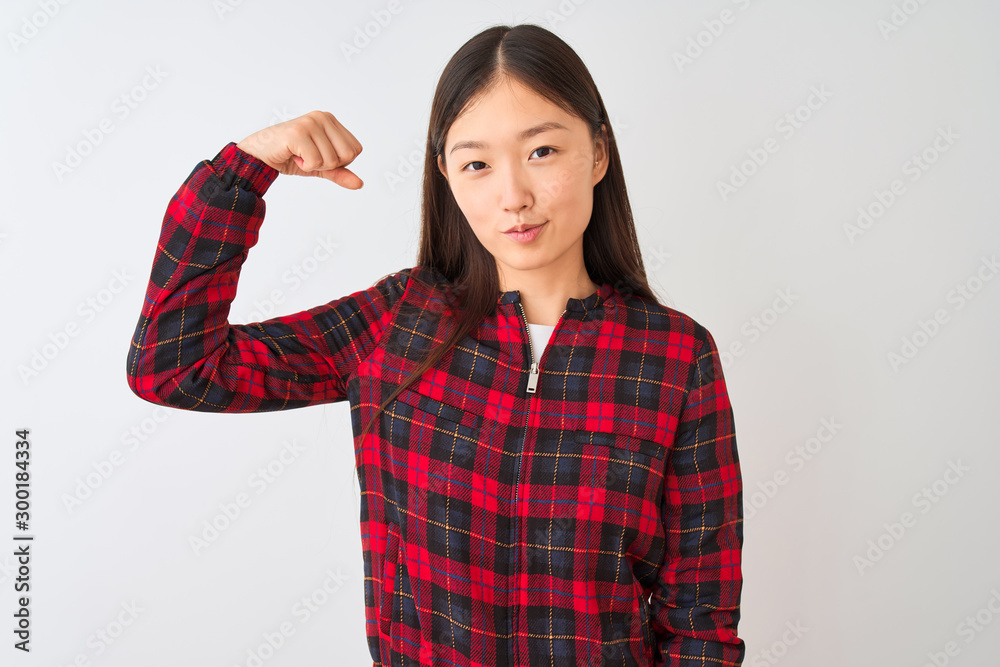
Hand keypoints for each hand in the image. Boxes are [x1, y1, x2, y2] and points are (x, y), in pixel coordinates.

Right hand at [236, 110, 363, 188]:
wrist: (260, 155)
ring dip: (313, 165)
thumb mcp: (320, 166)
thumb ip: (340, 173)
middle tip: (309, 157)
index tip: (318, 155)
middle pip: (347, 155)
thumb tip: (359, 184)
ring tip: (299, 155)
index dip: (339, 161)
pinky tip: (293, 155)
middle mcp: (322, 117)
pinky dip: (304, 166)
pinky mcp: (298, 133)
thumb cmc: (290, 156)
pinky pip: (315, 162)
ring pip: (331, 160)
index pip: (355, 150)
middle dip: (329, 164)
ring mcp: (310, 123)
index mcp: (331, 120)